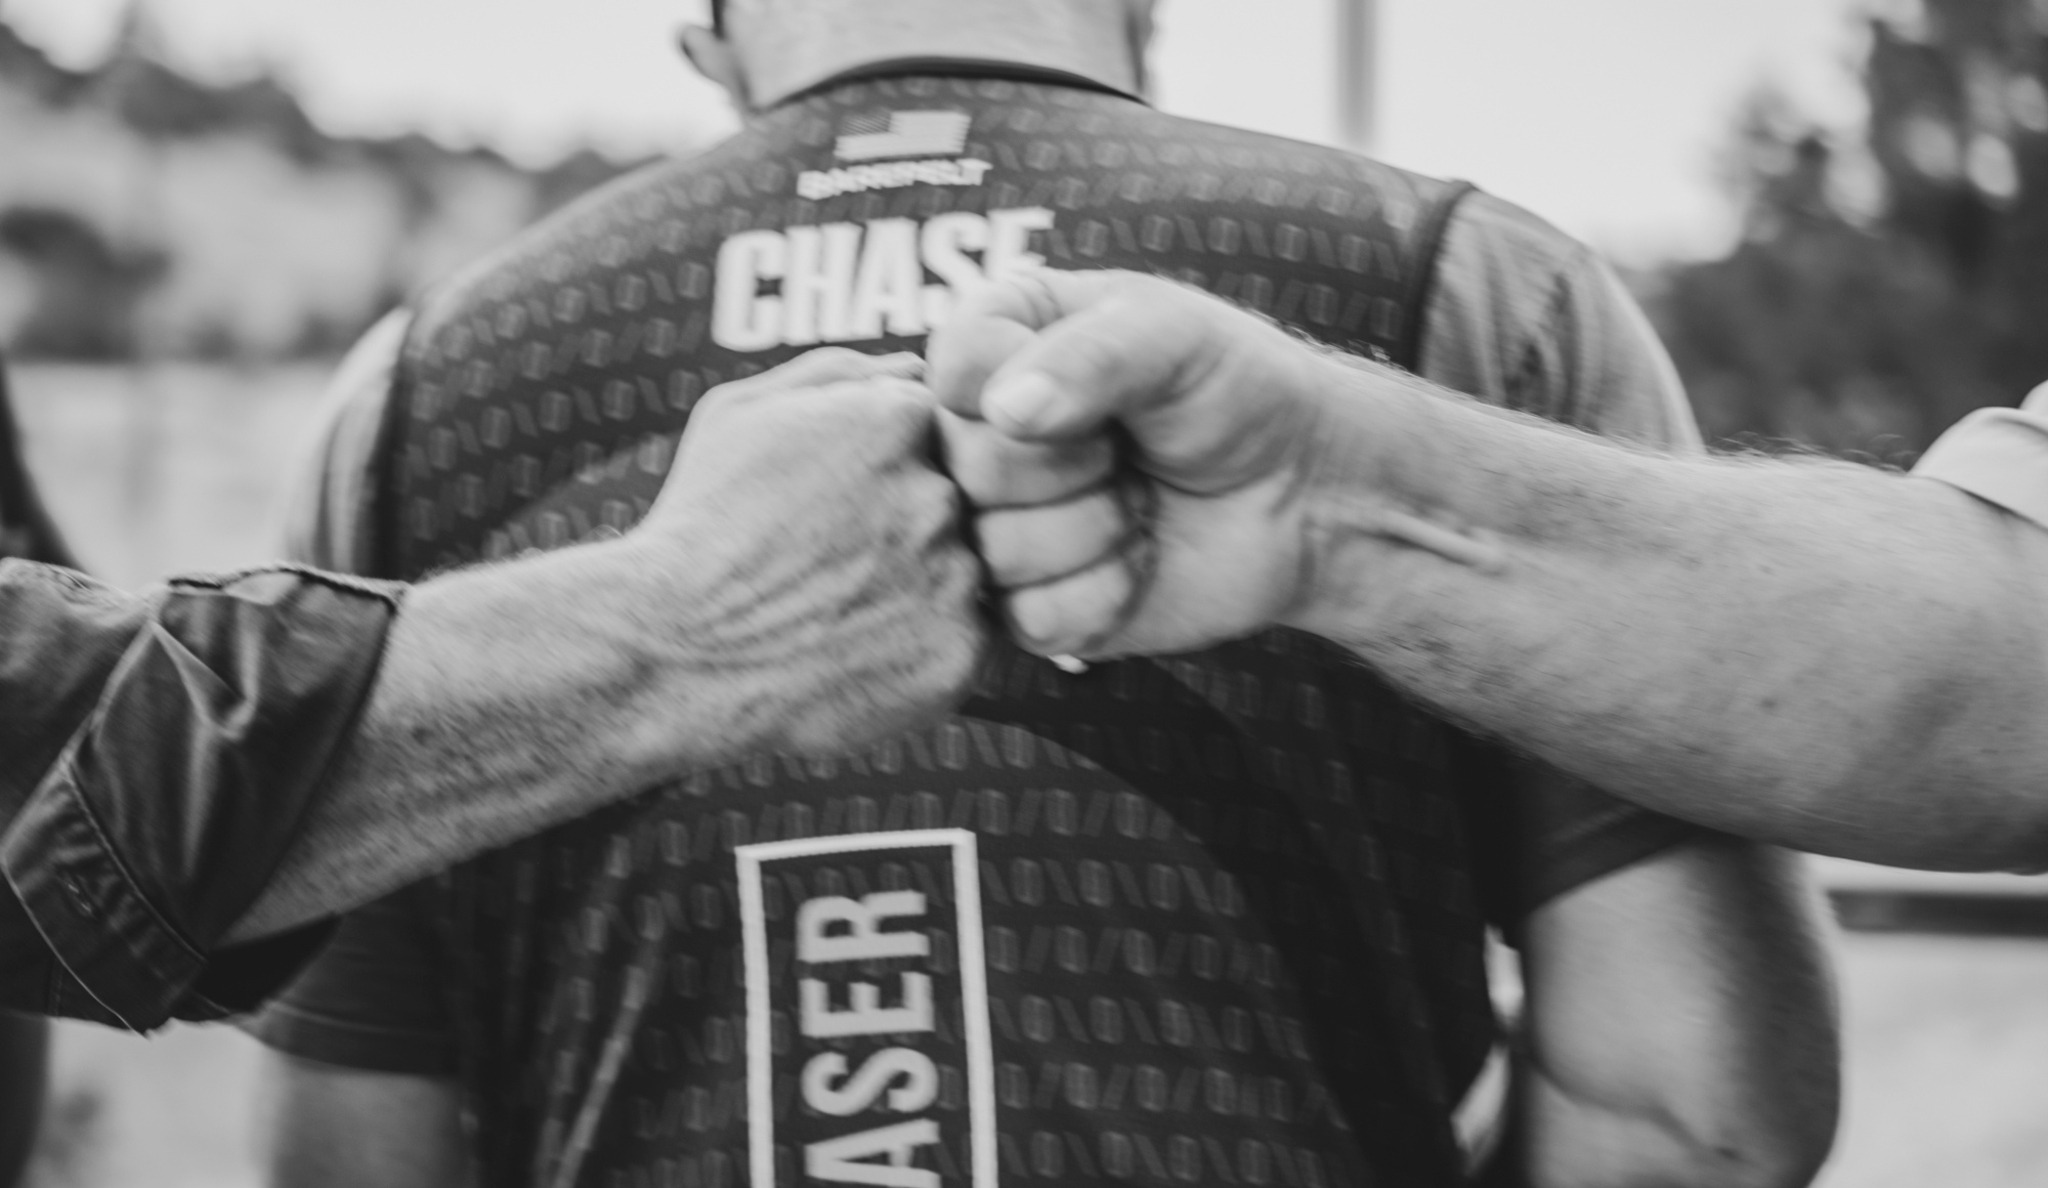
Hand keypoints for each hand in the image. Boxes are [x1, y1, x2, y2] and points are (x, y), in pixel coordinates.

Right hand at [634, 348, 987, 753]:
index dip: (887, 467)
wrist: (673, 657)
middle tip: (837, 560)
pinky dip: (920, 646)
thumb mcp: (744, 414)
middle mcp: (941, 493)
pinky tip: (858, 651)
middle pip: (958, 498)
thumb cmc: (704, 525)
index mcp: (899, 419)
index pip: (940, 428)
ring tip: (842, 608)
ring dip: (920, 585)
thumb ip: (840, 373)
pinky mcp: (960, 655)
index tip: (840, 502)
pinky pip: (963, 639)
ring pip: (965, 570)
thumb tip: (917, 367)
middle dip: (906, 525)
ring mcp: (957, 578)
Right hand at [928, 270, 1343, 658]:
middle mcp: (982, 437)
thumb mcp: (1173, 335)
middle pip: (969, 469)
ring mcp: (999, 526)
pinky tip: (1139, 560)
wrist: (1305, 493)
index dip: (1024, 387)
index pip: (954, 368)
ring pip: (995, 552)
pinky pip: (1030, 619)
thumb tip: (1004, 412)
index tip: (1101, 390)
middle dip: (1072, 467)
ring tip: (1140, 502)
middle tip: (1127, 451)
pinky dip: (1104, 594)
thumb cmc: (1237, 391)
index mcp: (997, 346)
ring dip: (1095, 532)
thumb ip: (1089, 355)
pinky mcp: (1030, 607)